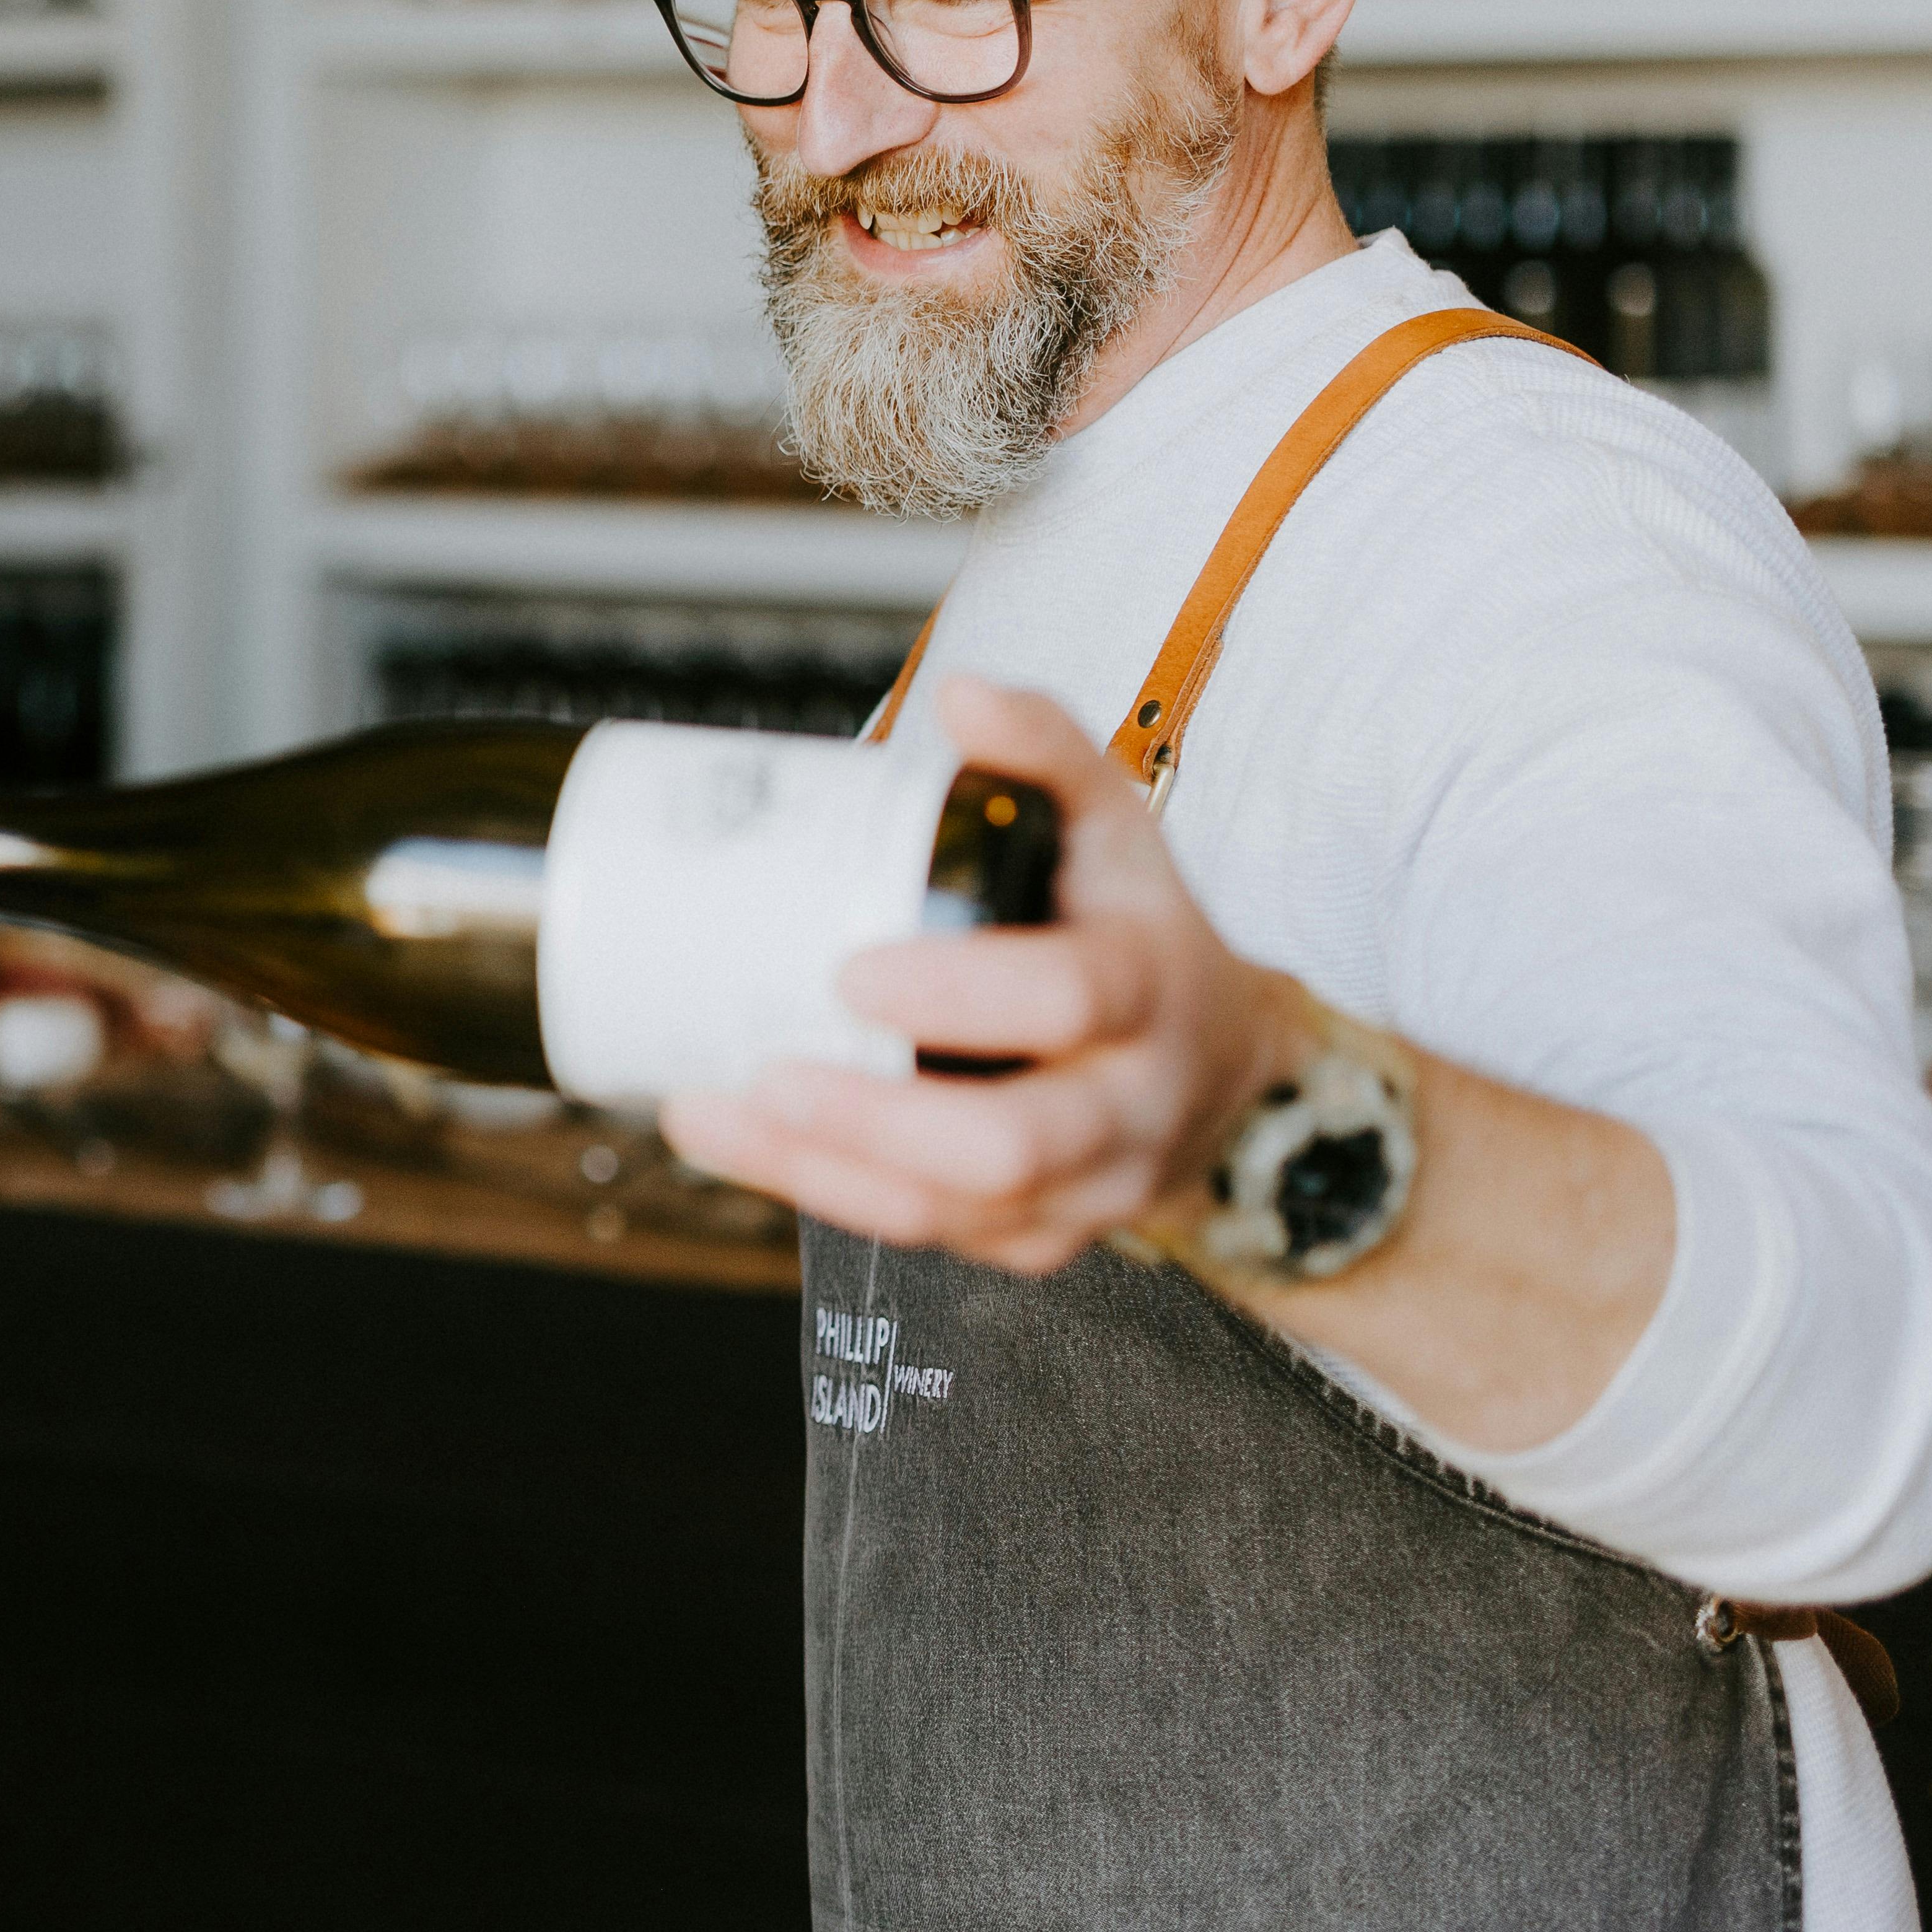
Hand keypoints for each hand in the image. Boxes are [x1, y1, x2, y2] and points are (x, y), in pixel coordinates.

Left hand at [656, 673, 1304, 1279]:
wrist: (1220, 1061)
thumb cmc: (1134, 927)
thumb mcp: (1112, 826)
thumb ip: (1044, 750)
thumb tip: (962, 692)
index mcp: (1150, 987)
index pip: (1070, 998)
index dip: (961, 993)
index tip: (853, 971)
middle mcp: (1128, 1105)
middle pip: (1010, 1146)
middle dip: (876, 1119)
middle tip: (771, 1071)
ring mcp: (1087, 1189)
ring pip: (950, 1212)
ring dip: (817, 1169)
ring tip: (710, 1114)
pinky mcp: (1038, 1239)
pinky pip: (929, 1236)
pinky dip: (825, 1194)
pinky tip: (743, 1144)